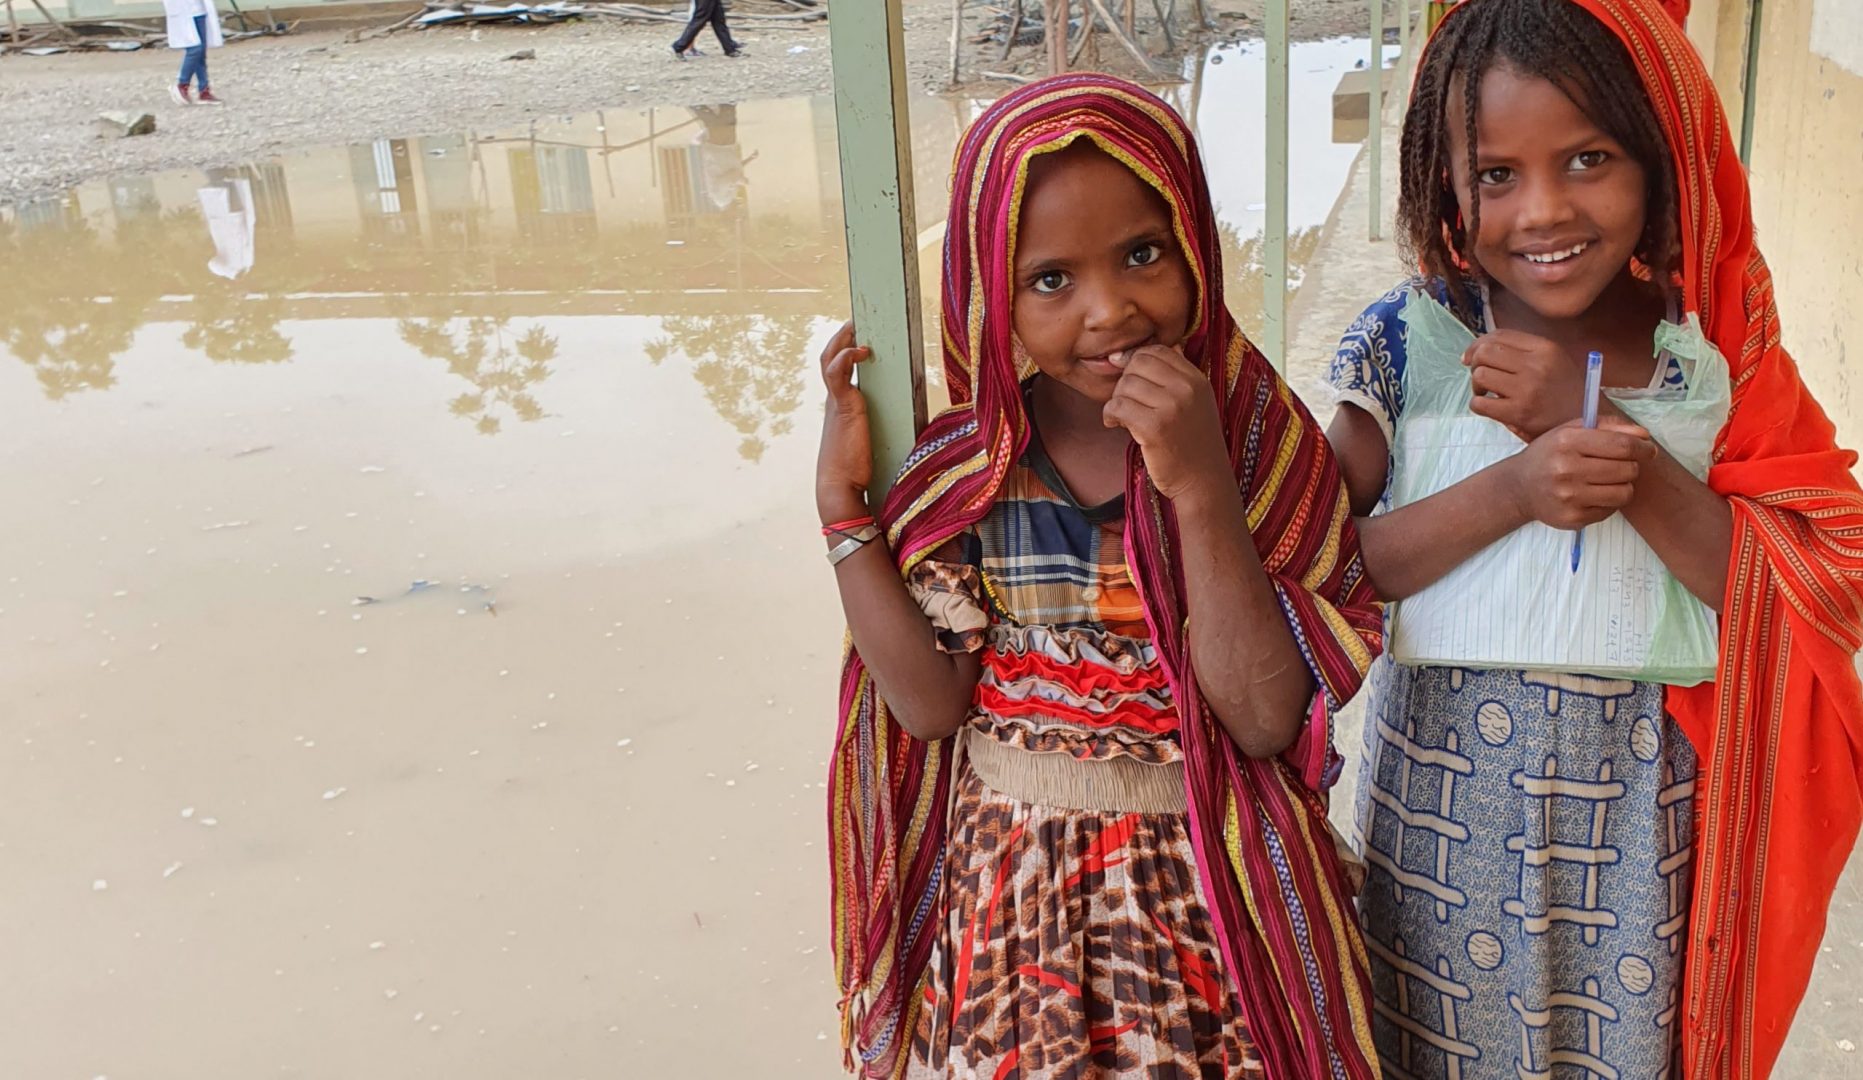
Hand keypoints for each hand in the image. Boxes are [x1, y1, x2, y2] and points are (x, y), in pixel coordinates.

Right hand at [816, 321, 873, 519]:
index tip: (857, 338)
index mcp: (839, 407)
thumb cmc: (857, 473)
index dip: (843, 351)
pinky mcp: (843, 407)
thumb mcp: (873, 444)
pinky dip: (847, 357)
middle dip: (841, 338)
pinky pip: (838, 373)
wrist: (841, 488)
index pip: (836, 370)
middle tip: (855, 322)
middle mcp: (834, 401)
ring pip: (830, 359)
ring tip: (856, 326)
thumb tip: (918, 428)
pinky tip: (864, 350)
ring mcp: (836, 403)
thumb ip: (886, 430)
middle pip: (829, 358)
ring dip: (842, 340)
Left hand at [1101, 345, 1231, 503]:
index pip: (1156, 351)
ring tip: (1121, 417)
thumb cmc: (1193, 444)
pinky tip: (1115, 425)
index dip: (1135, 361)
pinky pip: (1118, 406)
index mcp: (1197, 379)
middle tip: (1125, 402)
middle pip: (1137, 364)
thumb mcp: (1195, 403)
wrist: (1204, 482)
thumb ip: (1174, 377)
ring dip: (1116, 401)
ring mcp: (1172, 407)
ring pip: (1125, 385)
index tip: (1128, 379)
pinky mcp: (1155, 427)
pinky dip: (1110, 415)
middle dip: (1124, 381)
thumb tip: (1137, 352)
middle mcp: (1187, 388)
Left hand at [1464, 330, 1586, 440]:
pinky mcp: (1519, 413)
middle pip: (1485, 352)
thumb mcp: (1553, 361)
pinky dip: (1478, 404)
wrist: (1589, 424)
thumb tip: (1474, 350)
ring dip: (1477, 385)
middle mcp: (1537, 364)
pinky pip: (1480, 403)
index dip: (1478, 345)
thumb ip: (1522, 351)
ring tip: (1488, 393)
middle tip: (1482, 378)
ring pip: (1480, 375)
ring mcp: (1527, 389)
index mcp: (1545, 347)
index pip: (1499, 335)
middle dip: (1475, 364)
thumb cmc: (1565, 392)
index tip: (1470, 357)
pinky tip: (1490, 407)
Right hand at [1506, 416, 1656, 529]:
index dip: (1642, 447)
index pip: (1622, 445)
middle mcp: (1566, 469)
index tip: (1648, 449)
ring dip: (1623, 485)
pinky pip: (1611, 509)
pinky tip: (1594, 494)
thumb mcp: (1571, 431)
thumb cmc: (1550, 455)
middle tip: (1620, 465)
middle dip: (1631, 466)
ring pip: (1624, 492)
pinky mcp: (1573, 518)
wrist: (1519, 488)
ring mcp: (1569, 497)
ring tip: (1608, 480)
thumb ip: (1608, 427)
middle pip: (1627, 469)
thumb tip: (1644, 435)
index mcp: (1567, 442)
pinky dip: (1609, 501)